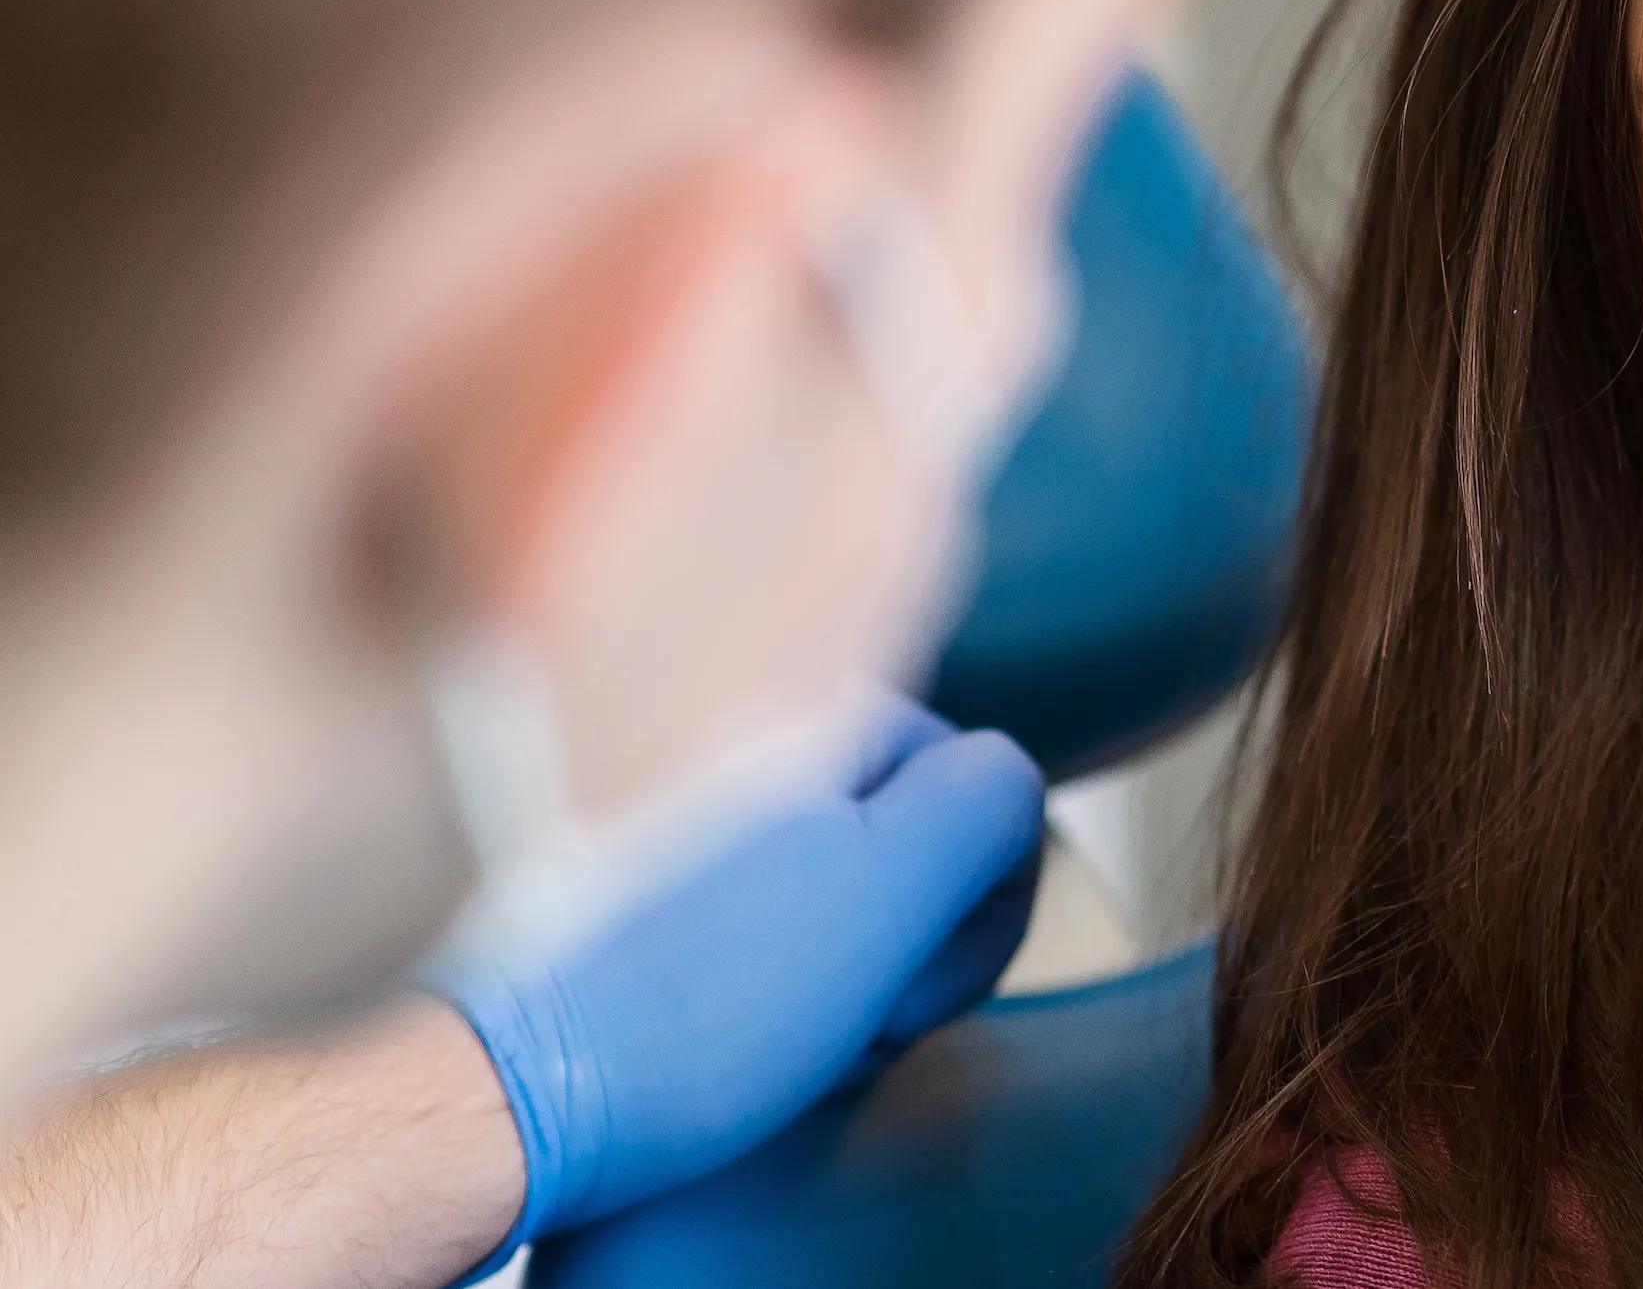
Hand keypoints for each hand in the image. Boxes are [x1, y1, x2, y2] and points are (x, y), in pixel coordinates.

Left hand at [433, 690, 1043, 1269]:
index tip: (913, 977)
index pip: (974, 781)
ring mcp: (662, 794)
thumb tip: (1002, 787)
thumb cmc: (679, 1005)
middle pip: (897, 829)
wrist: (488, 1093)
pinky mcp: (610, 873)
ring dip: (828, 965)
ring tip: (769, 1029)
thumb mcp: (894, 884)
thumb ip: (991, 798)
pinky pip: (738, 918)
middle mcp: (727, 720)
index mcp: (803, 699)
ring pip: (822, 879)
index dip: (972, 899)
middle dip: (896, 934)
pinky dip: (748, 979)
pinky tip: (713, 1029)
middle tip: (844, 1014)